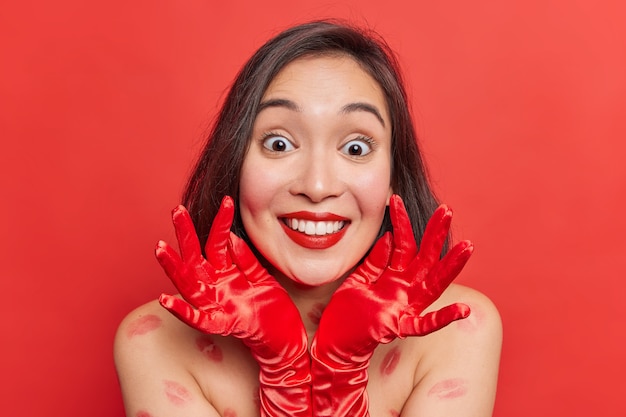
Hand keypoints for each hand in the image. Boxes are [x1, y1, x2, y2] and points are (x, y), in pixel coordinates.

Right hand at [157, 196, 310, 416]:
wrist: (284, 337)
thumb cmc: (271, 306)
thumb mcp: (261, 276)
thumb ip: (245, 259)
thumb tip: (231, 236)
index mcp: (226, 271)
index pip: (217, 241)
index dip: (220, 222)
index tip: (226, 200)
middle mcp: (216, 285)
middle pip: (195, 256)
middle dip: (185, 234)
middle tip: (177, 211)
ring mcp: (216, 304)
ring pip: (189, 283)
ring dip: (174, 266)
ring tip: (161, 248)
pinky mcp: (222, 323)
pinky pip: (198, 318)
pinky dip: (182, 310)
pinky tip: (165, 299)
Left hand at [310, 194, 472, 415]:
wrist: (333, 342)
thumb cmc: (346, 311)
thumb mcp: (358, 279)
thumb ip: (375, 261)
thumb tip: (388, 236)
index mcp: (393, 276)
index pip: (402, 244)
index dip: (401, 222)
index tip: (395, 198)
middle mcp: (403, 289)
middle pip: (424, 257)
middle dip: (435, 233)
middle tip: (447, 209)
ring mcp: (404, 307)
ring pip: (433, 283)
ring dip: (450, 266)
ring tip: (467, 247)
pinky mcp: (398, 326)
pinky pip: (425, 324)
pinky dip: (444, 318)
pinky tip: (464, 311)